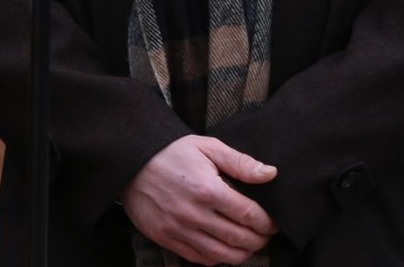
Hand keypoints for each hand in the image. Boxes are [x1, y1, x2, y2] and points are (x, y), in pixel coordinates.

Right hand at [119, 135, 277, 265]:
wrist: (131, 161)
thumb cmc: (171, 151)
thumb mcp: (207, 147)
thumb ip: (240, 162)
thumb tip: (270, 174)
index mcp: (208, 189)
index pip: (249, 216)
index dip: (267, 223)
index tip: (273, 222)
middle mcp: (194, 214)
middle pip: (239, 238)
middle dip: (259, 239)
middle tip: (264, 234)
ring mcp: (179, 230)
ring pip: (222, 255)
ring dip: (242, 253)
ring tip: (249, 244)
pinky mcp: (167, 239)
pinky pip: (199, 259)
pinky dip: (217, 259)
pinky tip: (224, 249)